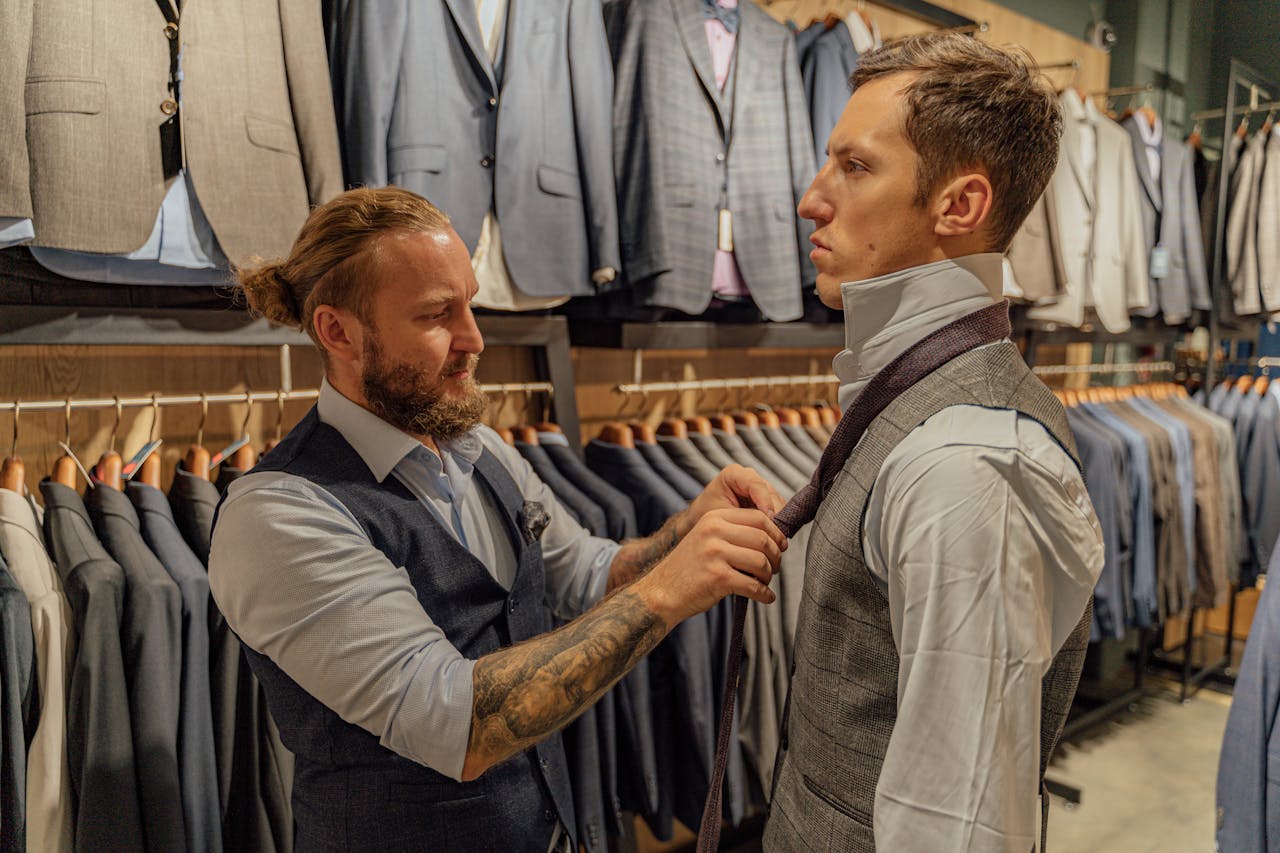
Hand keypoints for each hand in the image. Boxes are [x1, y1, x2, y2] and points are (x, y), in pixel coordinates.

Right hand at [633, 507, 786, 628]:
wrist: (662, 591)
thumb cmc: (690, 568)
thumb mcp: (707, 539)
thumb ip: (734, 533)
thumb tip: (775, 538)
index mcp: (714, 518)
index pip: (758, 518)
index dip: (776, 533)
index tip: (781, 546)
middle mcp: (714, 531)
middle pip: (763, 539)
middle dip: (775, 557)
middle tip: (774, 568)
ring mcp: (715, 554)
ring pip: (761, 562)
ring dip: (769, 576)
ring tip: (764, 583)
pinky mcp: (717, 578)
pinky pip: (754, 586)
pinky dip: (764, 594)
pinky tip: (765, 597)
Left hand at [686, 464, 785, 529]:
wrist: (702, 523)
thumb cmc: (706, 517)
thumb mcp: (721, 517)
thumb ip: (742, 517)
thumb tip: (768, 523)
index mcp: (735, 474)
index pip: (756, 484)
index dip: (765, 502)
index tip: (768, 519)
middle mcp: (751, 478)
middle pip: (771, 495)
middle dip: (774, 516)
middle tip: (774, 536)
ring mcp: (761, 489)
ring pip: (779, 505)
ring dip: (778, 523)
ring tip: (773, 540)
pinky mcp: (768, 502)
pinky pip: (780, 513)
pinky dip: (776, 526)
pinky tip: (772, 539)